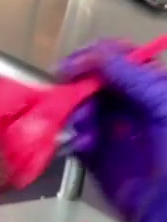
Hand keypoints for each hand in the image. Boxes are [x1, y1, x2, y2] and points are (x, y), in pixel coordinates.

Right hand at [60, 42, 166, 221]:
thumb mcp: (163, 105)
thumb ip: (133, 77)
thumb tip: (99, 56)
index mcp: (154, 89)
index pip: (119, 60)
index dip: (95, 58)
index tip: (72, 66)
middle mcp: (134, 109)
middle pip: (95, 85)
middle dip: (78, 88)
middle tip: (66, 95)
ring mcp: (117, 137)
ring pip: (82, 113)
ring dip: (73, 114)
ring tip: (76, 125)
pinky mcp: (102, 165)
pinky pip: (78, 144)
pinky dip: (71, 141)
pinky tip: (76, 143)